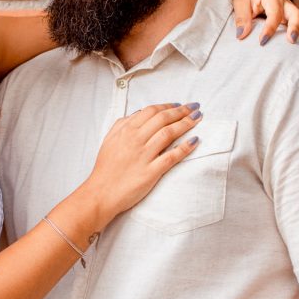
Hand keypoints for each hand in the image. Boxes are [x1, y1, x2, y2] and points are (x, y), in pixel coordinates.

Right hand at [83, 103, 201, 220]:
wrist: (100, 193)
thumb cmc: (105, 167)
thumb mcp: (109, 139)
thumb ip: (122, 124)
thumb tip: (138, 113)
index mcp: (126, 130)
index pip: (151, 111)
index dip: (168, 106)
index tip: (180, 105)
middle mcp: (135, 140)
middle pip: (163, 119)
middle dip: (182, 111)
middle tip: (195, 107)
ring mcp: (143, 156)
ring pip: (169, 133)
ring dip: (186, 124)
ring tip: (198, 119)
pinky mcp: (150, 172)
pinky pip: (171, 157)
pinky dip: (184, 147)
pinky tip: (195, 141)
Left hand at [229, 0, 298, 44]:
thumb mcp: (240, 3)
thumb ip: (241, 18)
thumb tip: (240, 35)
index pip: (274, 14)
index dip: (270, 29)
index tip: (262, 42)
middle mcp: (284, 2)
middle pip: (295, 13)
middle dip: (295, 27)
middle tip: (292, 40)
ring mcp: (290, 8)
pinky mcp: (292, 14)